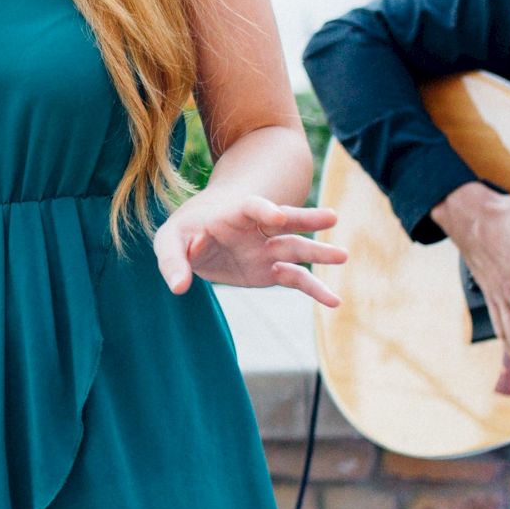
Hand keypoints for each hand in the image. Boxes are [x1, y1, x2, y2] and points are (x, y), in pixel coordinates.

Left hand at [154, 194, 346, 306]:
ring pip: (297, 248)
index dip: (263, 209)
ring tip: (342, 256)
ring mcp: (267, 249)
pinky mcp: (271, 271)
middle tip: (332, 217)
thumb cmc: (183, 234)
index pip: (251, 207)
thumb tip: (178, 287)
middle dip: (306, 218)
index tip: (277, 216)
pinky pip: (296, 279)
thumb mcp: (167, 241)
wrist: (197, 239)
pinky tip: (333, 301)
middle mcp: (255, 229)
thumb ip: (171, 261)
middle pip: (285, 220)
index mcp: (231, 215)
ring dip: (318, 252)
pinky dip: (314, 289)